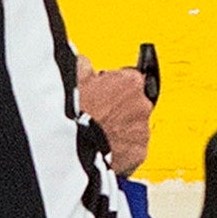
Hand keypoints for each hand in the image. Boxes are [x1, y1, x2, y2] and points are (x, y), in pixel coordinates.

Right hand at [74, 55, 154, 177]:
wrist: (73, 147)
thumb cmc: (74, 111)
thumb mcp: (74, 77)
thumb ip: (84, 65)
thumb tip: (84, 64)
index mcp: (130, 81)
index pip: (130, 77)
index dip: (114, 85)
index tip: (104, 91)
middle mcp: (142, 104)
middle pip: (135, 103)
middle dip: (120, 108)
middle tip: (99, 114)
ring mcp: (142, 130)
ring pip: (134, 127)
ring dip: (121, 129)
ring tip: (99, 133)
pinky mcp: (139, 153)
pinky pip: (133, 149)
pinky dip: (122, 149)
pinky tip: (105, 148)